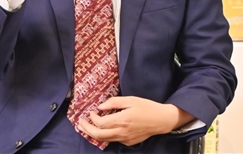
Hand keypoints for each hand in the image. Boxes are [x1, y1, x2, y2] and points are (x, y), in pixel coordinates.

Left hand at [77, 96, 191, 145]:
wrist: (162, 120)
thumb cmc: (146, 107)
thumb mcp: (130, 100)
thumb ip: (113, 102)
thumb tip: (100, 107)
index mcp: (122, 120)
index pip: (100, 123)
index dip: (92, 118)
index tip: (90, 112)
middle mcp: (122, 132)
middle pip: (99, 135)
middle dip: (87, 129)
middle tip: (80, 123)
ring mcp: (126, 138)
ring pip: (105, 140)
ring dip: (93, 134)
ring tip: (85, 128)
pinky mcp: (129, 142)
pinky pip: (113, 140)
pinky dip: (104, 136)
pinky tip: (101, 130)